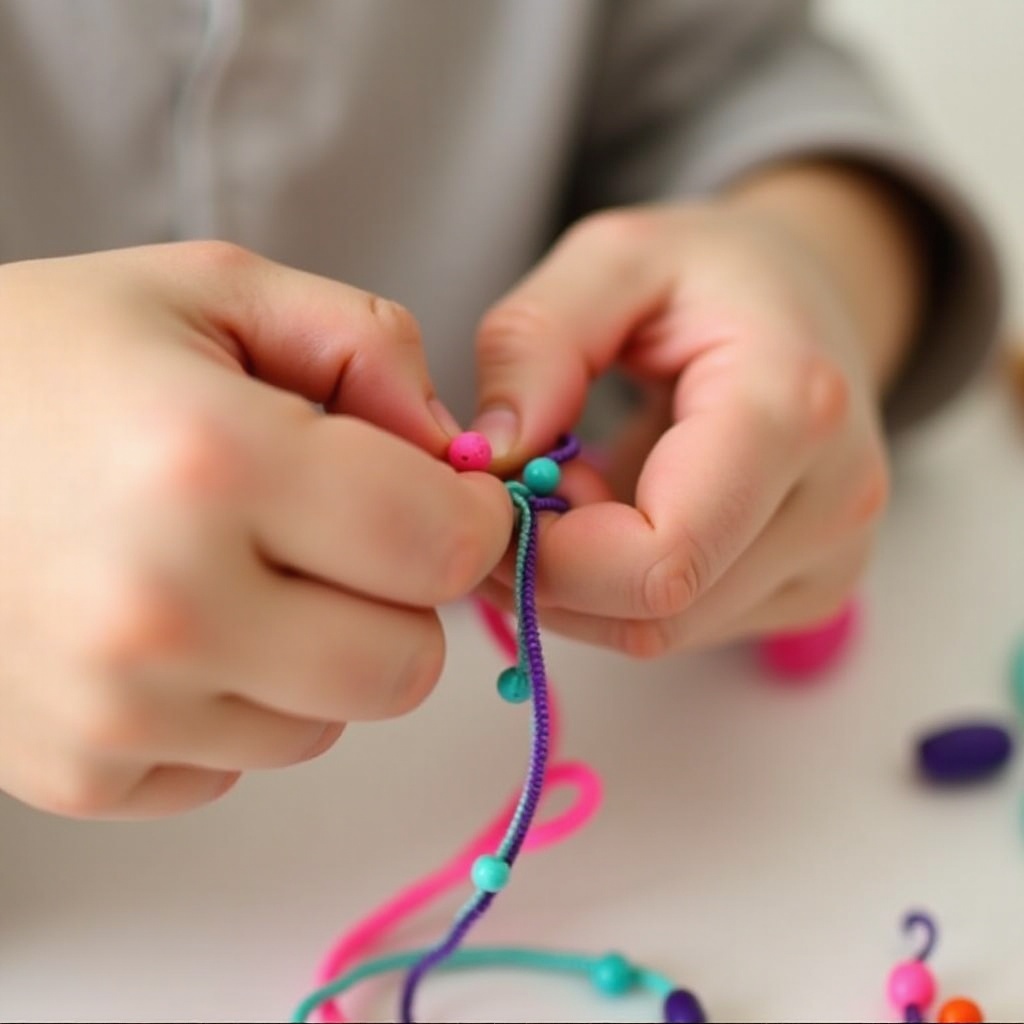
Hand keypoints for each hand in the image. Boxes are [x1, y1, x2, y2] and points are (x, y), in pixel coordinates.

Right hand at [0, 243, 510, 817]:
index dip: (473, 520)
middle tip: (340, 534)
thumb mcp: (213, 291)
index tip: (450, 497)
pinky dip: (236, 702)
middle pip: (406, 664)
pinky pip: (241, 763)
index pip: (440, 545)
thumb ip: (367, 346)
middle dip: (402, 596)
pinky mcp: (79, 774)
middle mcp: (161, 606)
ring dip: (316, 651)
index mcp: (210, 461)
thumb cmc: (43, 358)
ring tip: (232, 569)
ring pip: (331, 721)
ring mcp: (115, 712)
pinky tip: (170, 627)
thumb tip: (459, 454)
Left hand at [471, 168, 919, 656]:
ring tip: (575, 486)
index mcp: (792, 405)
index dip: (552, 551)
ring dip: (582, 581)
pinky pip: (682, 629)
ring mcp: (830, 559)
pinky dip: (619, 591)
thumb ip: (535, 341)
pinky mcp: (809, 591)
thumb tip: (492, 457)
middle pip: (653, 612)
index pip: (662, 557)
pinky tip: (616, 514)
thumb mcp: (610, 259)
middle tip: (528, 483)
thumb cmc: (710, 275)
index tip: (506, 487)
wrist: (809, 305)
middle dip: (555, 567)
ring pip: (659, 633)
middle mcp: (834, 502)